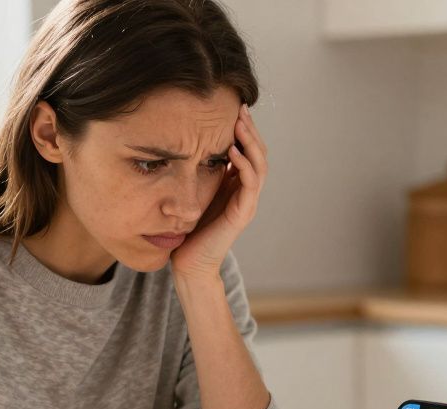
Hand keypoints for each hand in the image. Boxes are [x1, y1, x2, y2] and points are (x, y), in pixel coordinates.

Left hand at [170, 103, 267, 280]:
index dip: (245, 129)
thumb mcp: (194, 192)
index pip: (249, 151)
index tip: (234, 107)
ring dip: (251, 143)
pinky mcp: (242, 214)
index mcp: (236, 186)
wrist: (190, 264)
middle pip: (259, 153)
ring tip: (240, 124)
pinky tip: (234, 151)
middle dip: (251, 130)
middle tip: (240, 108)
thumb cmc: (189, 230)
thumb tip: (187, 144)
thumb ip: (199, 172)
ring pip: (260, 165)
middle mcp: (246, 192)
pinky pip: (250, 184)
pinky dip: (244, 165)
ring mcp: (247, 203)